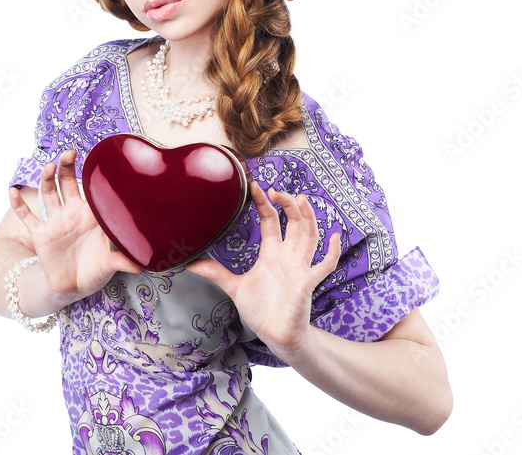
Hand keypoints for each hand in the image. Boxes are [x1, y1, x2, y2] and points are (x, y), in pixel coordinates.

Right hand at [8, 149, 140, 301]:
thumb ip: (122, 261)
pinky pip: (27, 217)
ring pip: (49, 193)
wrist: (74, 288)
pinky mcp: (41, 235)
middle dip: (66, 167)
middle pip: (67, 183)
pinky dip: (18, 204)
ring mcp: (55, 222)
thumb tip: (142, 265)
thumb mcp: (110, 265)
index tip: (92, 159)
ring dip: (47, 179)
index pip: (90, 189)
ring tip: (49, 167)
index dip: (90, 174)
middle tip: (69, 153)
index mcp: (91, 215)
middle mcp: (72, 213)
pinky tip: (12, 191)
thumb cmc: (95, 271)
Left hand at [186, 182, 340, 357]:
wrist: (275, 334)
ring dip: (308, 218)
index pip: (271, 220)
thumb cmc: (260, 309)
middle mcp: (288, 256)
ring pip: (310, 236)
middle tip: (276, 191)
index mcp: (271, 253)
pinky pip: (325, 265)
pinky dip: (332, 251)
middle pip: (293, 222)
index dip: (264, 203)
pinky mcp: (308, 283)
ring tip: (302, 200)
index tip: (255, 187)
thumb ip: (214, 272)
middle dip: (288, 204)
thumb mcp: (233, 286)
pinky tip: (334, 237)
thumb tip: (188, 263)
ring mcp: (300, 268)